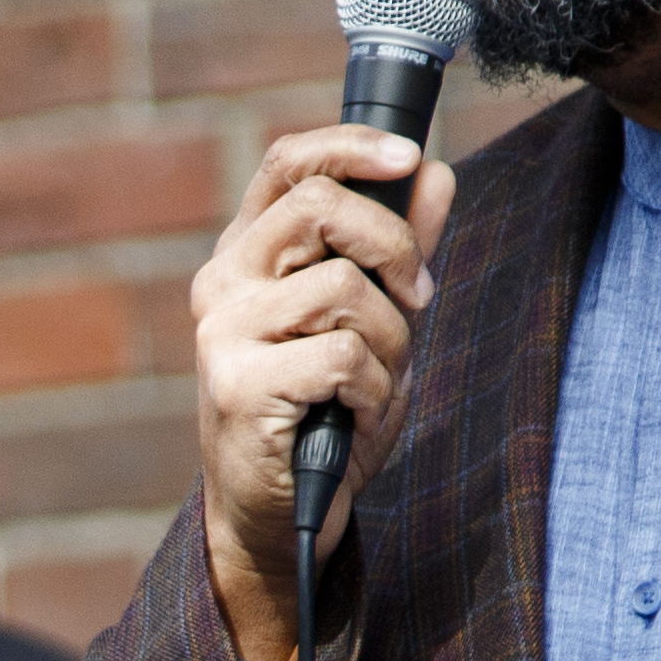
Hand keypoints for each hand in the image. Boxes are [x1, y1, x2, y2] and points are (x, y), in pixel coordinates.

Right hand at [192, 126, 453, 660]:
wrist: (280, 515)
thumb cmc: (323, 414)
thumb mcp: (373, 323)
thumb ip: (398, 250)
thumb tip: (436, 174)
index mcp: (249, 254)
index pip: (289, 163)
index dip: (350, 145)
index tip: (409, 155)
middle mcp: (224, 281)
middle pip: (321, 207)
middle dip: (395, 248)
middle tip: (417, 296)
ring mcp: (224, 332)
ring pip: (345, 287)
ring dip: (390, 340)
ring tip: (374, 381)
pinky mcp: (239, 383)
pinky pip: (343, 354)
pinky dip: (374, 389)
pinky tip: (354, 416)